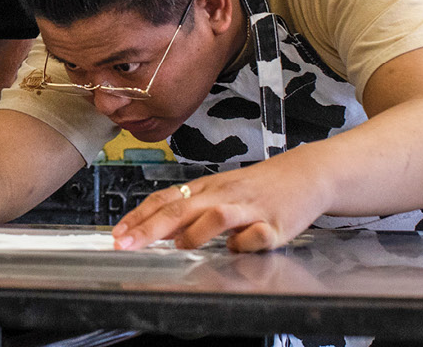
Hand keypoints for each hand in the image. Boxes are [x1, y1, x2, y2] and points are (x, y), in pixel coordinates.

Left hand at [109, 160, 325, 251]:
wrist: (305, 174)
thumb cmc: (258, 187)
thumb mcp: (218, 192)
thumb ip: (188, 211)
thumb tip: (153, 229)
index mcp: (206, 188)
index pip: (165, 200)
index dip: (139, 217)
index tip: (118, 234)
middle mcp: (223, 195)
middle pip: (181, 208)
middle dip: (149, 228)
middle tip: (126, 244)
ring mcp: (249, 209)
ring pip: (216, 216)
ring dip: (195, 233)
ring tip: (181, 246)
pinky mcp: (275, 224)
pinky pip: (257, 235)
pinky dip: (246, 244)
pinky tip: (238, 248)